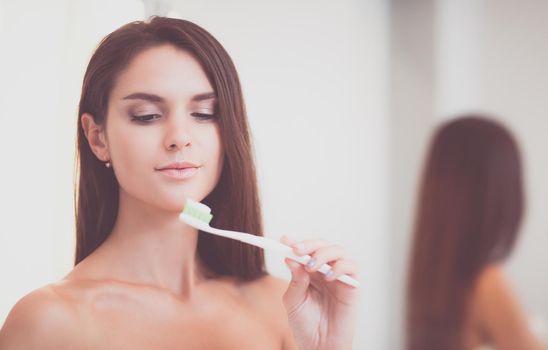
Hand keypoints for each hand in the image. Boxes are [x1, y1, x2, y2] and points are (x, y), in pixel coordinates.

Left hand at [280, 235, 359, 349]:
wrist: (320, 345)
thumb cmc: (306, 325)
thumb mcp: (294, 302)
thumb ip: (295, 281)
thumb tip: (292, 260)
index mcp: (308, 272)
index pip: (304, 251)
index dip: (295, 242)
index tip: (284, 240)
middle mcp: (324, 270)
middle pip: (322, 245)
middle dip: (309, 244)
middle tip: (297, 249)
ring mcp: (338, 276)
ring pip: (337, 250)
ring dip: (323, 253)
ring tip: (311, 265)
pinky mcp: (352, 286)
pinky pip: (350, 267)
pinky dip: (340, 266)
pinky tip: (328, 276)